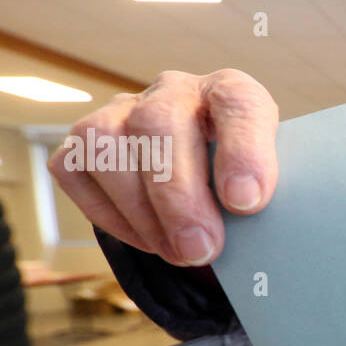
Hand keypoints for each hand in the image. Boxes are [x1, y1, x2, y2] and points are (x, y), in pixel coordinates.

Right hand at [48, 69, 278, 266]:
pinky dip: (110, 215)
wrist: (207, 185)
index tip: (246, 203)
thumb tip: (248, 223)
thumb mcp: (270, 187)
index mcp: (231, 92)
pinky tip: (150, 240)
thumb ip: (266, 199)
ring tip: (178, 253)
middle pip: (160, 123)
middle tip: (202, 249)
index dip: (242, 151)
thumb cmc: (243, 185)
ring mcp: (123, 110)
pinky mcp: (84, 141)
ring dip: (141, 211)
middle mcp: (175, 92)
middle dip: (179, 197)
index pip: (237, 101)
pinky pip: (76, 170)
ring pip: (107, 144)